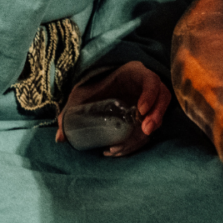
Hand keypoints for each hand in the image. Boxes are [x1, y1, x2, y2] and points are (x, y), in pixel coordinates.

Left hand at [56, 61, 170, 156]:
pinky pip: (152, 126)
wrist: (97, 90)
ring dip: (151, 129)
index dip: (150, 94)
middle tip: (145, 131)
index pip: (151, 79)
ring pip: (161, 112)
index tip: (141, 110)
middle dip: (156, 115)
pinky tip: (122, 149)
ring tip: (132, 143)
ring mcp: (150, 100)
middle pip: (162, 97)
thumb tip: (60, 137)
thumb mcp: (80, 95)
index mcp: (134, 73)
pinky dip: (140, 139)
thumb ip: (70, 112)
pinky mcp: (148, 114)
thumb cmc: (92, 88)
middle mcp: (146, 85)